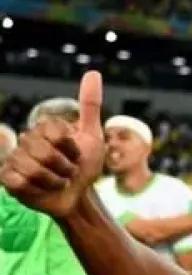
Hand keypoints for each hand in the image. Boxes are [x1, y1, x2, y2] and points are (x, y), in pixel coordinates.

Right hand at [0, 71, 105, 217]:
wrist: (78, 196)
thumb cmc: (85, 167)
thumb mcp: (92, 136)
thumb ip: (90, 106)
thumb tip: (93, 73)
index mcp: (43, 128)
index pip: (55, 134)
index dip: (72, 150)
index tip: (77, 155)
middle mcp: (25, 140)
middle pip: (45, 153)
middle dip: (65, 168)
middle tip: (68, 172)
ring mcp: (15, 159)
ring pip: (33, 169)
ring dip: (54, 181)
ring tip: (57, 181)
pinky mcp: (8, 179)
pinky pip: (20, 182)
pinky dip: (38, 189)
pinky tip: (42, 189)